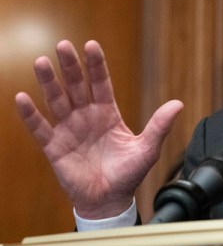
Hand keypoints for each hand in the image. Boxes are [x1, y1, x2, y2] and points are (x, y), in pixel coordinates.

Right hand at [14, 40, 182, 218]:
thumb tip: (178, 104)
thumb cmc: (128, 174)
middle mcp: (86, 117)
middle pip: (77, 86)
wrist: (110, 200)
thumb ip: (159, 126)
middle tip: (63, 45)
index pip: (101, 83)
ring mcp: (69, 130)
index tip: (90, 45)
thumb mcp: (147, 149)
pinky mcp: (55, 147)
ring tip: (41, 62)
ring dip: (49, 82)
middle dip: (70, 66)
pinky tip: (22, 97)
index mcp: (108, 114)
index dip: (96, 65)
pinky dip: (31, 114)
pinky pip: (40, 128)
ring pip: (57, 100)